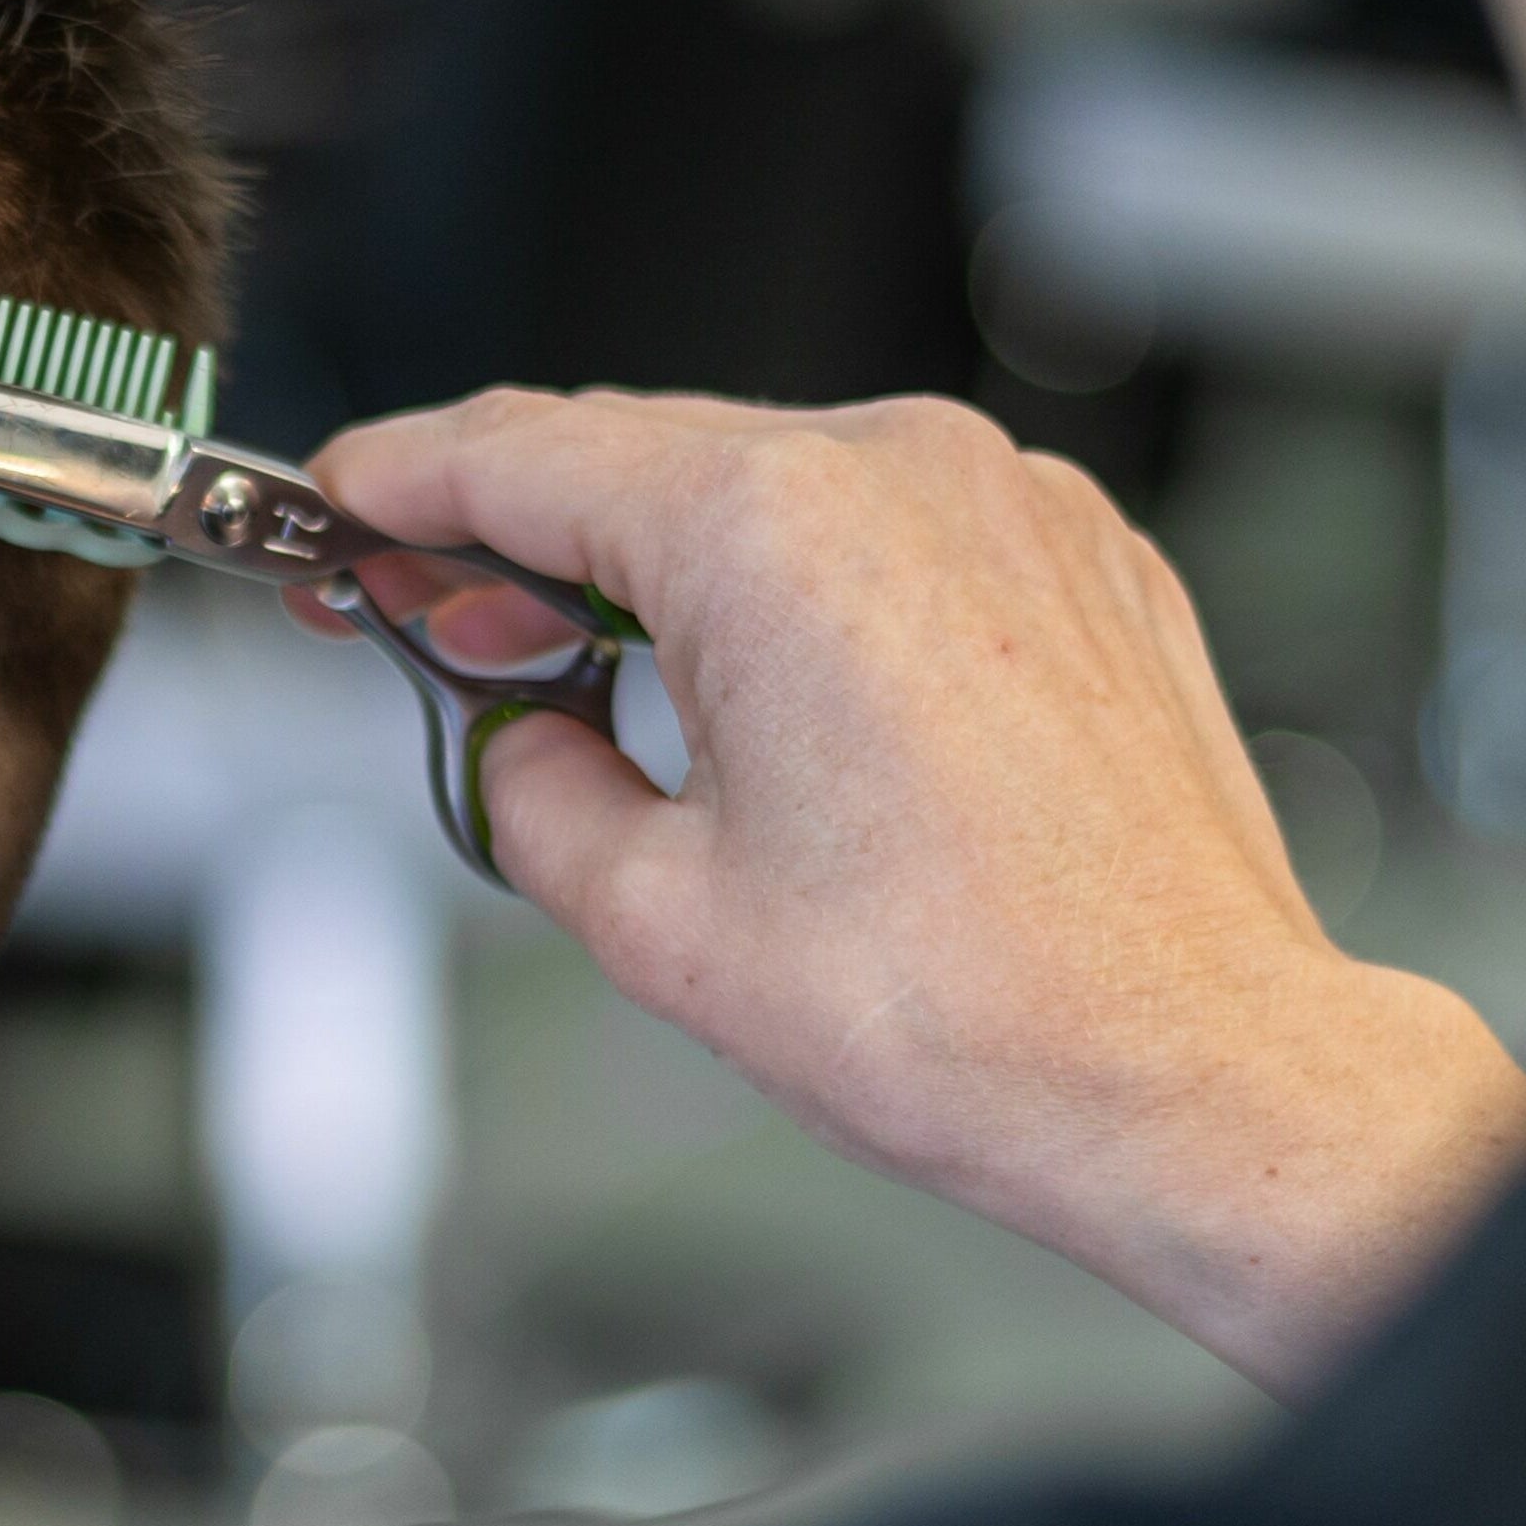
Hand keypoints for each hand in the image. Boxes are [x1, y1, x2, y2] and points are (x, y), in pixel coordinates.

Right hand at [314, 390, 1525, 1392]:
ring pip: (760, 481)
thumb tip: (522, 746)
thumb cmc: (973, 1010)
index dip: (392, 479)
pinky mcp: (1076, 558)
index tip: (331, 502)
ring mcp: (1007, 504)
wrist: (1194, 1072)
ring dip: (644, 559)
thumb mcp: (653, 919)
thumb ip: (532, 792)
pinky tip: (739, 683)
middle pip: (632, 453)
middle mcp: (901, 475)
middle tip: (415, 615)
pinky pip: (881, 523)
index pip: (517, 455)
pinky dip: (784, 580)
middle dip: (504, 532)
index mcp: (774, 531)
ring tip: (574, 673)